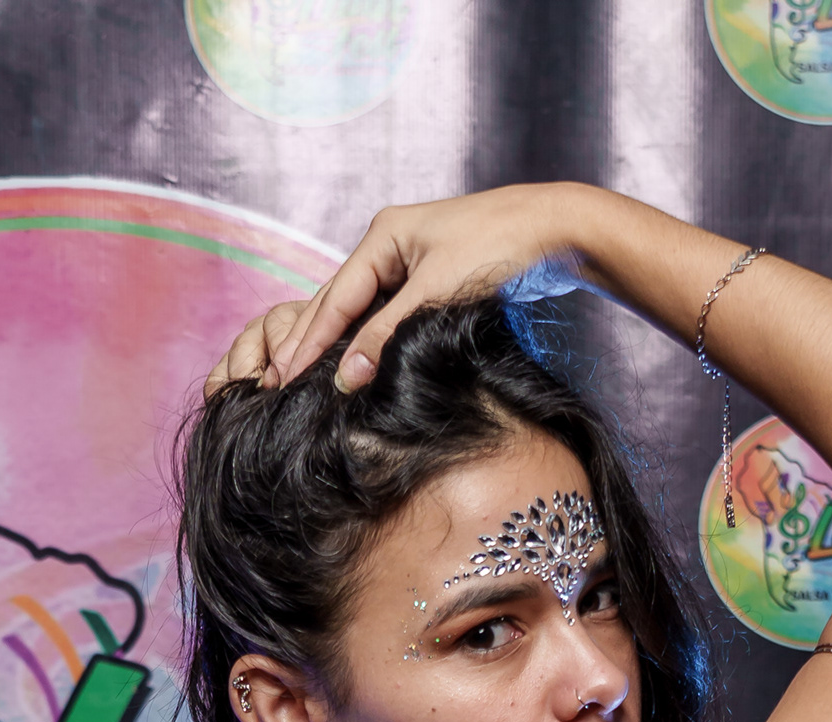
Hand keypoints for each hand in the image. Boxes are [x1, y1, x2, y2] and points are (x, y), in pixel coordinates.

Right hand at [202, 187, 582, 401]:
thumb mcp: (437, 292)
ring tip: (305, 379)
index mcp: (383, 235)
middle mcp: (389, 244)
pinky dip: (368, 340)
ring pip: (361, 309)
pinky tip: (357, 364)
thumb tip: (347, 375)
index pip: (335, 297)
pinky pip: (386, 314)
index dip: (309, 341)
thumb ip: (388, 335)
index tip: (283, 375)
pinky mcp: (430, 279)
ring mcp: (409, 260)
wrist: (555, 229)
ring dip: (336, 343)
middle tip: (277, 382)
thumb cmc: (500, 247)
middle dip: (310, 342)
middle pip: (339, 301)